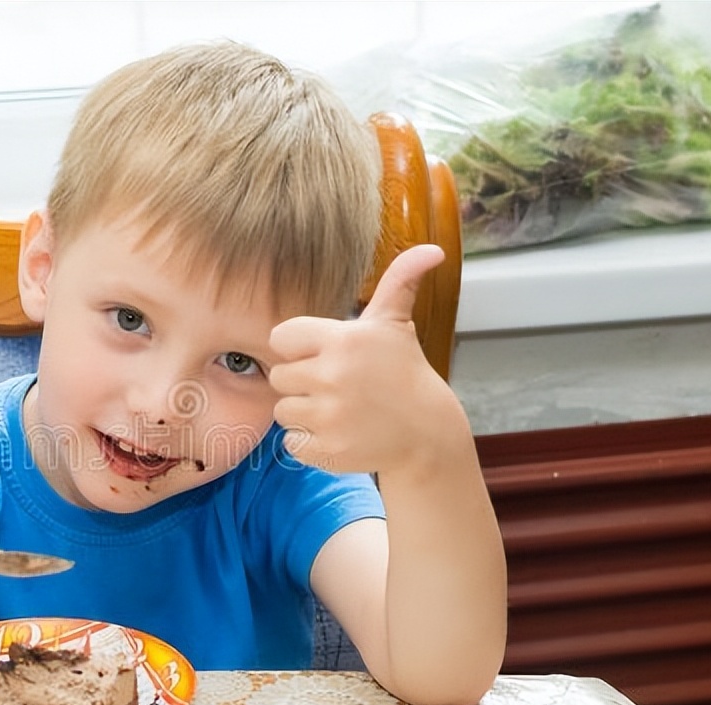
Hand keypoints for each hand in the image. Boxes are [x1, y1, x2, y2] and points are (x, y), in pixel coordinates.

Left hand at [269, 245, 459, 474]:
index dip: (298, 348)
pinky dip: (309, 442)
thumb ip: (401, 281)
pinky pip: (290, 442)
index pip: (280, 338)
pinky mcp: (326, 449)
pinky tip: (339, 433)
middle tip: (337, 386)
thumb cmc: (403, 372)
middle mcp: (332, 376)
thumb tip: (432, 249)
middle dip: (302, 382)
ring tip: (340, 410)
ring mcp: (328, 416)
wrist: (426, 433)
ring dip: (304, 413)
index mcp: (342, 340)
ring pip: (283, 410)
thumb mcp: (396, 323)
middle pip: (278, 376)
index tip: (324, 356)